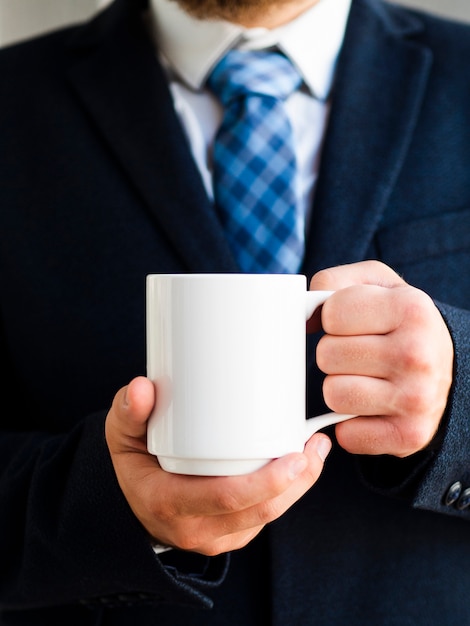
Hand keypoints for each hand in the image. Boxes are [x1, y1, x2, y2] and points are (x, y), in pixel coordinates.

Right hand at [105, 376, 330, 555]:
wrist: (131, 502)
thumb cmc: (132, 462)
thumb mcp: (121, 435)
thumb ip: (129, 411)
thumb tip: (142, 388)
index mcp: (169, 502)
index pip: (226, 498)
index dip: (266, 482)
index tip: (295, 455)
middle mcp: (195, 528)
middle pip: (259, 510)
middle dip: (297, 480)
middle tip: (315, 444)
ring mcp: (215, 536)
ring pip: (267, 516)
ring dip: (299, 486)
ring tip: (316, 449)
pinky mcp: (229, 535)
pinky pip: (263, 517)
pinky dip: (286, 492)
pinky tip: (300, 465)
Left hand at [309, 260, 453, 457]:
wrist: (446, 367)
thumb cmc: (398, 321)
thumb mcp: (375, 283)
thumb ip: (332, 283)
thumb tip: (305, 318)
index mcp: (410, 308)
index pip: (331, 315)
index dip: (333, 318)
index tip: (353, 323)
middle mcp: (417, 354)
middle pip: (327, 355)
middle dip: (335, 354)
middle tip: (361, 354)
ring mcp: (416, 398)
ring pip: (333, 394)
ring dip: (341, 388)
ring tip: (367, 379)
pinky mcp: (410, 435)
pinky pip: (346, 434)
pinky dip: (351, 424)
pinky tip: (372, 408)